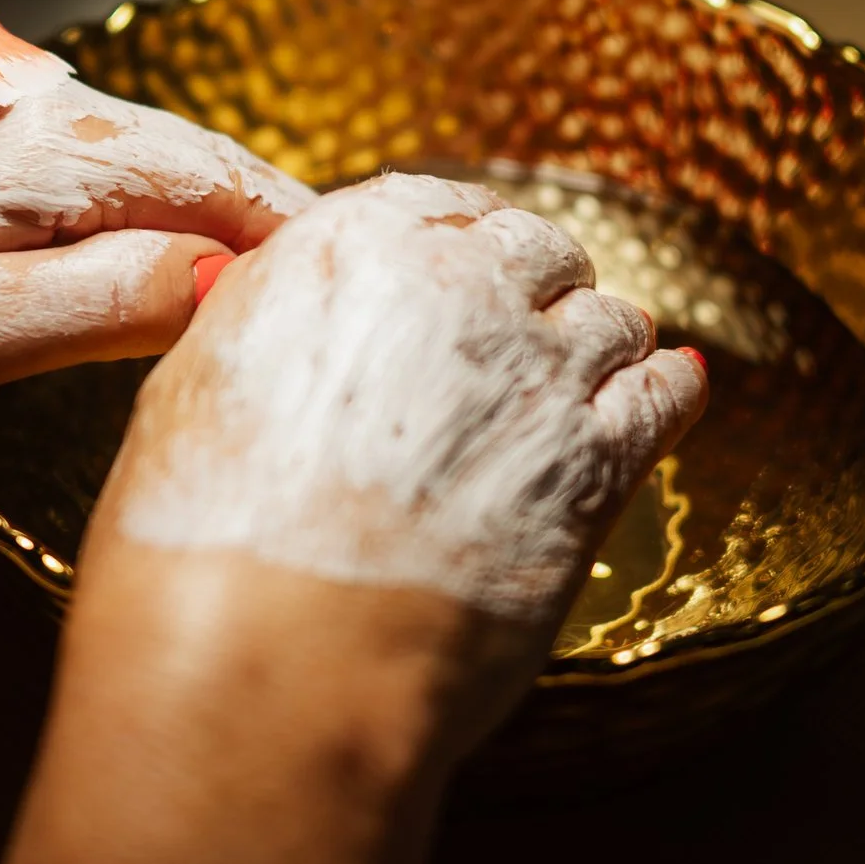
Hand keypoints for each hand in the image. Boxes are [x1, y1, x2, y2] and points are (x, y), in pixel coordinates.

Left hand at [0, 75, 310, 421]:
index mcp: (56, 150)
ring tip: (249, 303)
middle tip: (328, 314)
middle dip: (266, 232)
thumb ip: (110, 298)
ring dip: (200, 225)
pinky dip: (130, 216)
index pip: (233, 184)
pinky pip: (78, 171)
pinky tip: (133, 266)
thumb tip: (231, 276)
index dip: (305, 245)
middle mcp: (33, 107)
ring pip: (137, 165)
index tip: (368, 299)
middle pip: (196, 164)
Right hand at [95, 171, 707, 746]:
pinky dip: (668, 388)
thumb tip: (276, 309)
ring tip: (584, 380)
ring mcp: (540, 372)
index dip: (467, 238)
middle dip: (538, 288)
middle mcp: (461, 285)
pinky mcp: (598, 462)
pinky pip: (664, 394)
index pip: (446, 206)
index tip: (477, 261)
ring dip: (600, 346)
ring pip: (611, 321)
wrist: (269, 657)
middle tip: (527, 329)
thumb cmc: (203, 538)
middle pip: (540, 253)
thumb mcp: (196, 380)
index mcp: (353, 243)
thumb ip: (264, 321)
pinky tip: (668, 390)